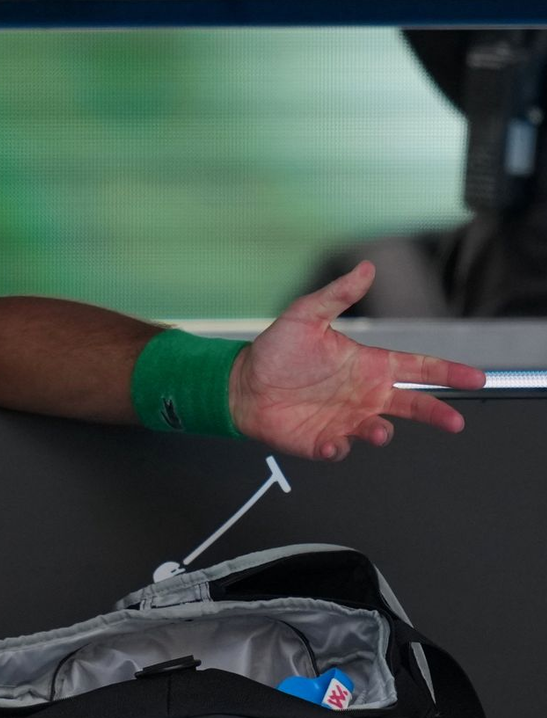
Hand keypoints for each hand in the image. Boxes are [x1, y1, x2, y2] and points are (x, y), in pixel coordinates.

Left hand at [229, 261, 485, 460]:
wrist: (242, 383)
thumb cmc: (276, 350)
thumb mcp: (306, 315)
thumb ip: (338, 295)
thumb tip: (366, 268)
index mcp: (367, 365)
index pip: (417, 367)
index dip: (447, 372)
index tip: (474, 377)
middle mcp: (363, 395)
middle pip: (412, 405)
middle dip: (436, 413)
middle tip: (454, 421)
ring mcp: (345, 419)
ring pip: (379, 431)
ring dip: (381, 432)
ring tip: (376, 429)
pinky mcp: (322, 440)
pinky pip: (340, 449)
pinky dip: (339, 449)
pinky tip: (331, 443)